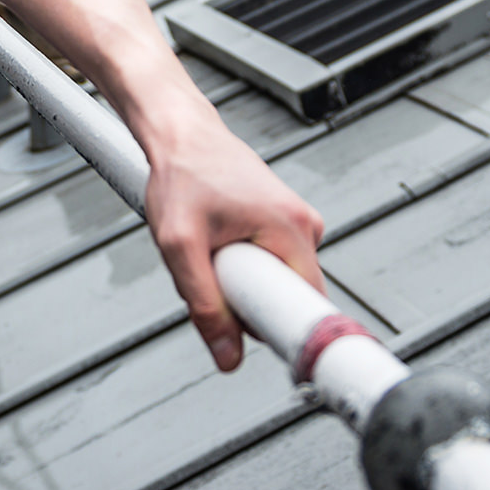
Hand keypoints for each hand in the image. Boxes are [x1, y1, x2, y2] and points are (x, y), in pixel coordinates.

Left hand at [141, 100, 325, 371]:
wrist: (179, 132)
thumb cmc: (181, 174)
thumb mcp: (180, 245)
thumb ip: (204, 305)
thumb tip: (228, 357)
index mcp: (294, 228)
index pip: (310, 305)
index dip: (286, 331)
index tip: (268, 346)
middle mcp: (305, 224)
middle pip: (289, 296)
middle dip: (249, 301)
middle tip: (212, 276)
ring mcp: (297, 221)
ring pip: (276, 281)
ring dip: (241, 281)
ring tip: (209, 249)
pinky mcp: (283, 221)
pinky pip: (270, 263)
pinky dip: (242, 264)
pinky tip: (217, 241)